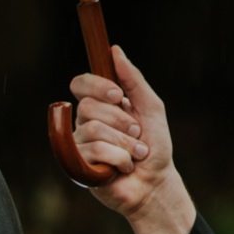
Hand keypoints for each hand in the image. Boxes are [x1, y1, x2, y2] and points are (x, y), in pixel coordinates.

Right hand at [70, 46, 198, 233]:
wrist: (155, 182)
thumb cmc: (155, 146)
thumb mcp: (150, 107)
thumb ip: (133, 79)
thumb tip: (114, 50)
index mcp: (100, 106)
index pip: (80, 84)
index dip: (95, 86)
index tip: (118, 96)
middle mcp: (85, 123)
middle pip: (88, 107)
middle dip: (121, 121)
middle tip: (136, 135)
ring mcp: (79, 145)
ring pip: (94, 130)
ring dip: (125, 143)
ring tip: (135, 154)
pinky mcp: (78, 166)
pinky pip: (94, 151)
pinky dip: (119, 158)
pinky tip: (124, 168)